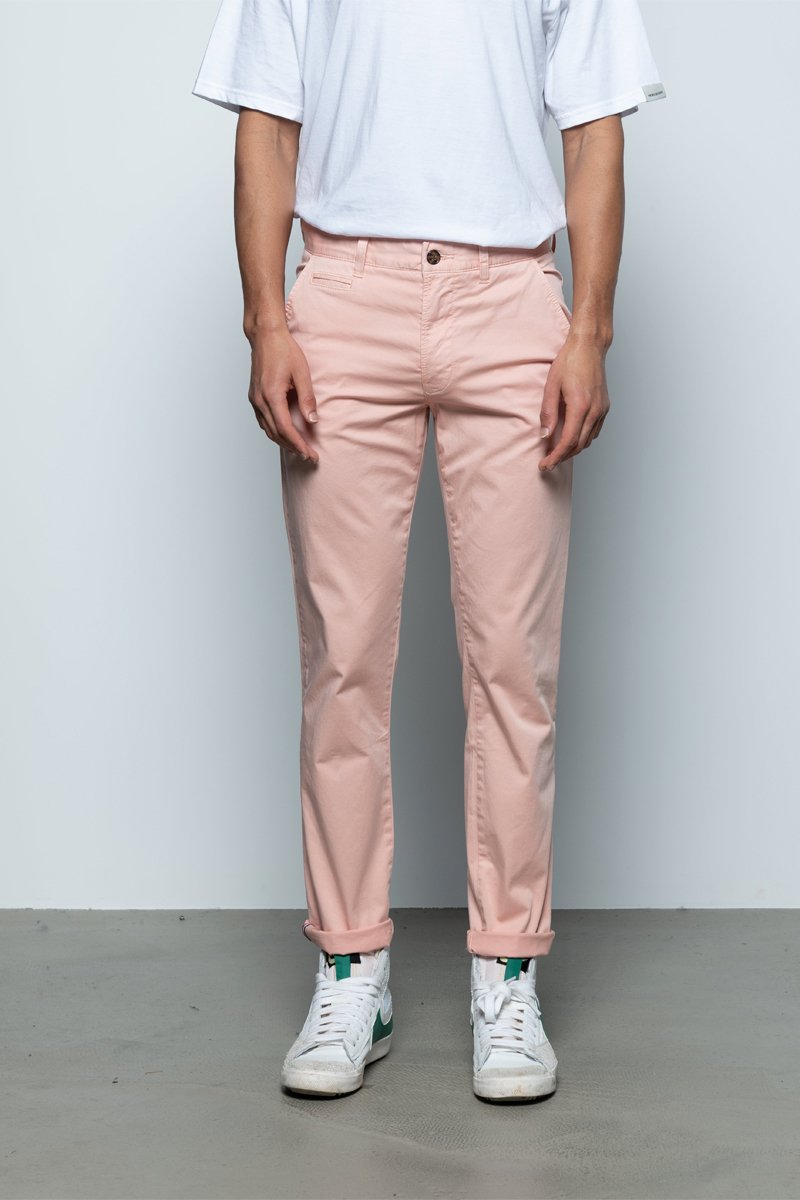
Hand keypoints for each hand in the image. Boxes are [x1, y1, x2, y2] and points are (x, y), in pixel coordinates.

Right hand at [247, 325, 319, 462]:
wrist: (265, 336)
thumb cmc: (284, 350)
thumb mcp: (302, 373)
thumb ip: (307, 398)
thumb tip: (313, 420)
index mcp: (271, 395)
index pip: (285, 428)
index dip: (298, 444)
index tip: (309, 453)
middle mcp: (259, 400)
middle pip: (275, 433)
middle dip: (293, 447)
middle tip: (309, 456)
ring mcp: (254, 399)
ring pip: (267, 429)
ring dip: (283, 442)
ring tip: (299, 449)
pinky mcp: (254, 396)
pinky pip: (263, 421)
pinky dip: (274, 431)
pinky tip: (284, 434)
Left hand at [538, 335, 609, 471]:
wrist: (589, 346)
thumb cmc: (569, 361)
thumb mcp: (551, 386)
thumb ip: (548, 412)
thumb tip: (545, 435)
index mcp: (580, 406)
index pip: (568, 442)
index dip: (555, 457)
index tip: (545, 465)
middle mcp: (595, 411)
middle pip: (578, 446)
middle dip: (562, 457)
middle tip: (547, 463)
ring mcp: (602, 410)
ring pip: (588, 441)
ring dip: (572, 450)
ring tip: (557, 453)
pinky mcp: (605, 407)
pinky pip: (594, 431)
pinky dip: (582, 440)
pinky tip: (572, 439)